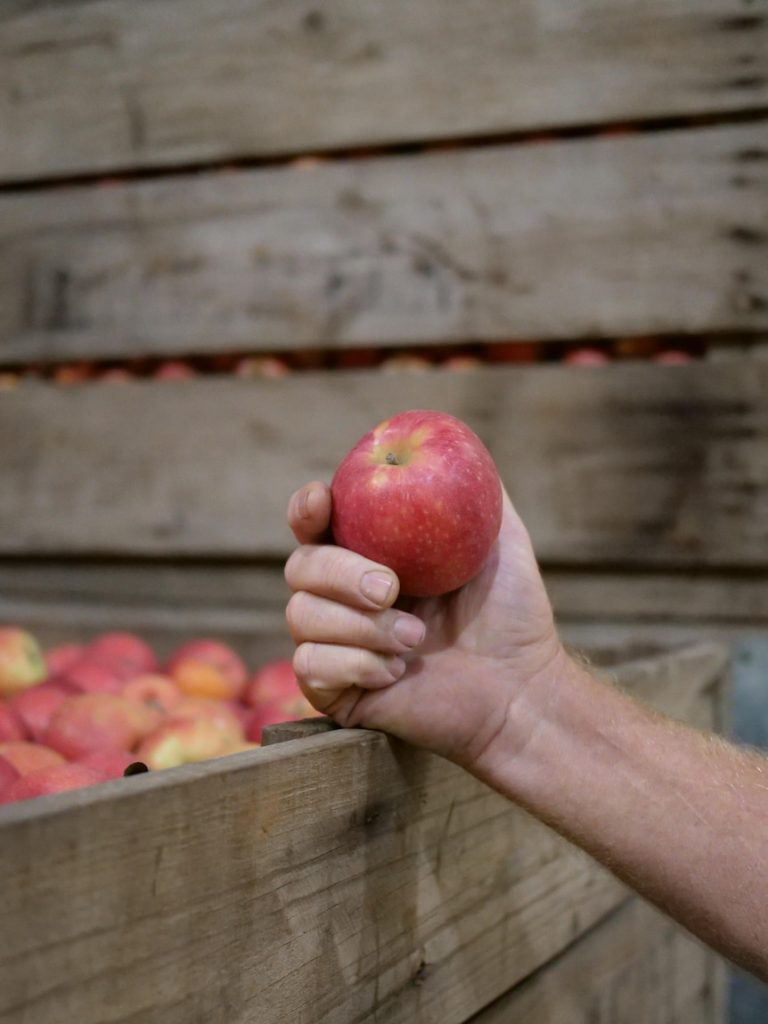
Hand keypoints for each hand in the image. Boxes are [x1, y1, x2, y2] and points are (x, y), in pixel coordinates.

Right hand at [284, 481, 565, 768]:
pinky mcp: (332, 688)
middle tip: (391, 588)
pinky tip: (396, 671)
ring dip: (359, 627)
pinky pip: (309, 665)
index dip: (306, 508)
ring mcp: (334, 642)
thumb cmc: (512, 613)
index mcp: (369, 553)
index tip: (323, 503)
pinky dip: (353, 664)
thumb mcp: (498, 536)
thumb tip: (455, 436)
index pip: (313, 523)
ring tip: (416, 641)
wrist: (519, 688)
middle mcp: (342, 595)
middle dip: (341, 573)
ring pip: (300, 615)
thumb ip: (475, 487)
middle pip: (299, 567)